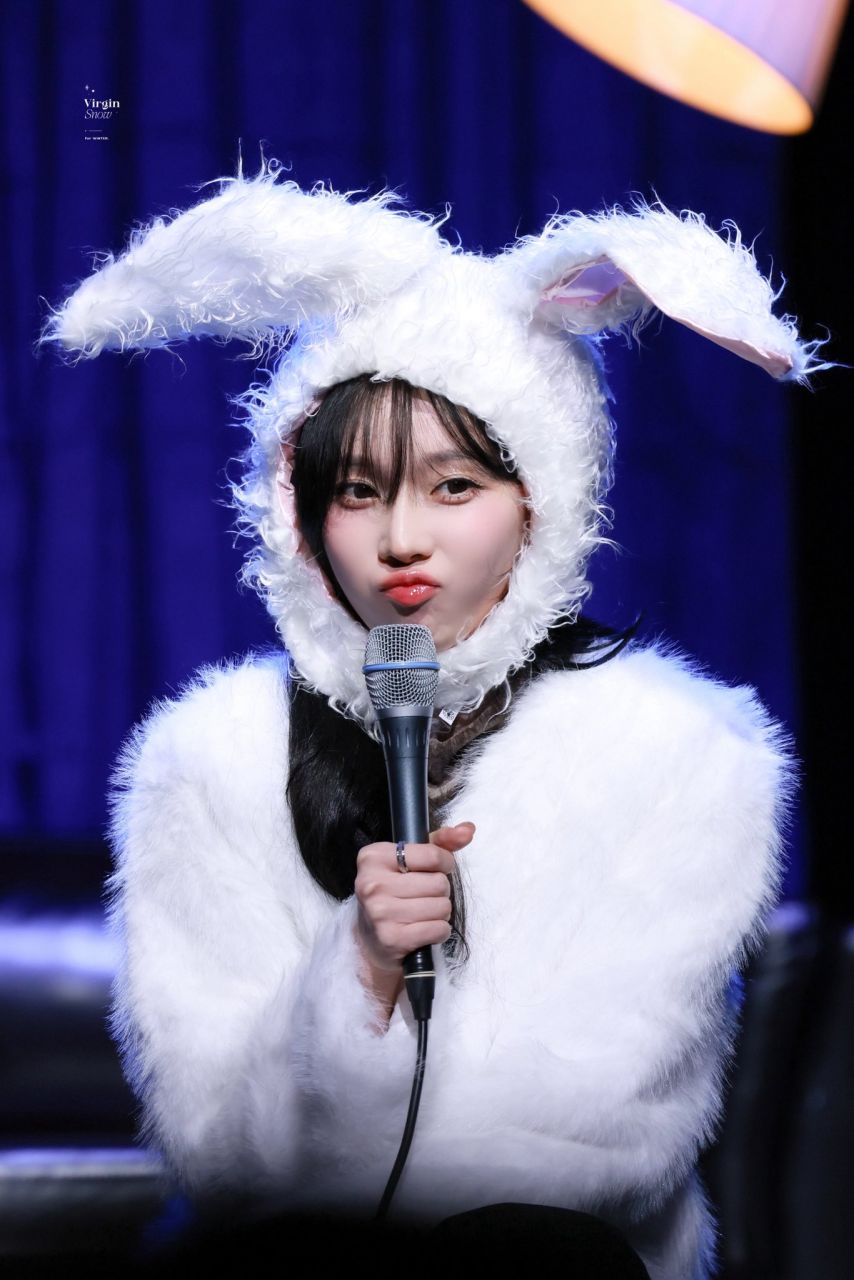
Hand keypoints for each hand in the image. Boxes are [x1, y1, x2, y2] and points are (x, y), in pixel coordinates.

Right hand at [354, 822, 475, 973]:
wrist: (371, 938)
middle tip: (425, 895)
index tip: (439, 869)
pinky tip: (424, 928)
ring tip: (424, 912)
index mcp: (374, 857)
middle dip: (441, 890)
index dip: (444, 862)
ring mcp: (380, 912)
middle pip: (439, 883)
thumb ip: (440, 842)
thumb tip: (468, 830)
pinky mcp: (392, 938)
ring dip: (441, 911)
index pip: (431, 855)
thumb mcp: (410, 860)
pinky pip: (438, 929)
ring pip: (442, 906)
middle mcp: (373, 883)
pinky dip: (439, 930)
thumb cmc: (394, 892)